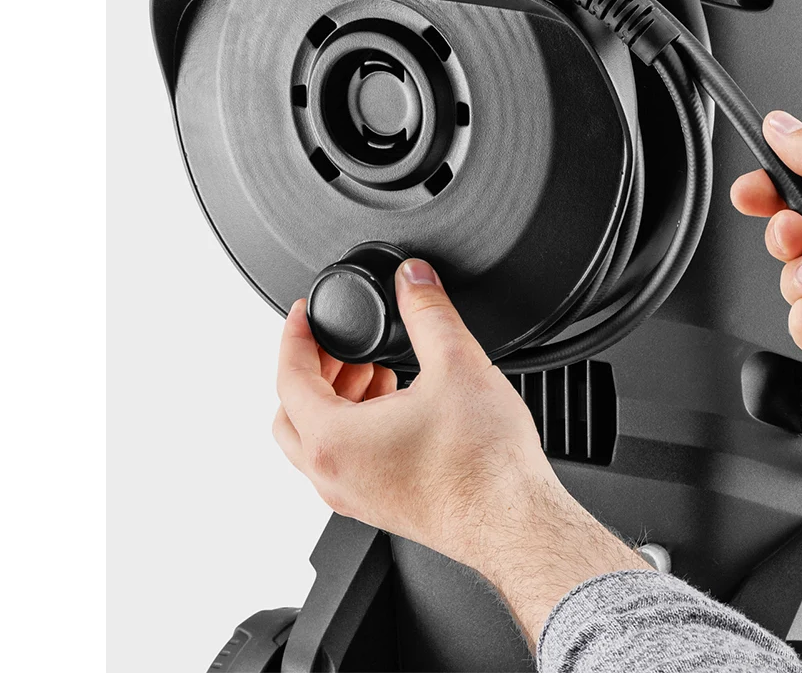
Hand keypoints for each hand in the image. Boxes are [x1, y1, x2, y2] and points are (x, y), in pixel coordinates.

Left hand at [272, 259, 648, 644]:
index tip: (305, 314)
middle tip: (340, 344)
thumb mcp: (456, 364)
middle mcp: (333, 475)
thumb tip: (414, 278)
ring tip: (375, 371)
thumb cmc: (484, 466)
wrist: (513, 523)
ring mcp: (354, 497)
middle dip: (312, 370)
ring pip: (316, 442)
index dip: (295, 335)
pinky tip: (397, 408)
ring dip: (334, 400)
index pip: (288, 376)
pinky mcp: (380, 507)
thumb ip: (428, 310)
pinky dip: (354, 428)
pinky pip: (344, 462)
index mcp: (334, 440)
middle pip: (291, 413)